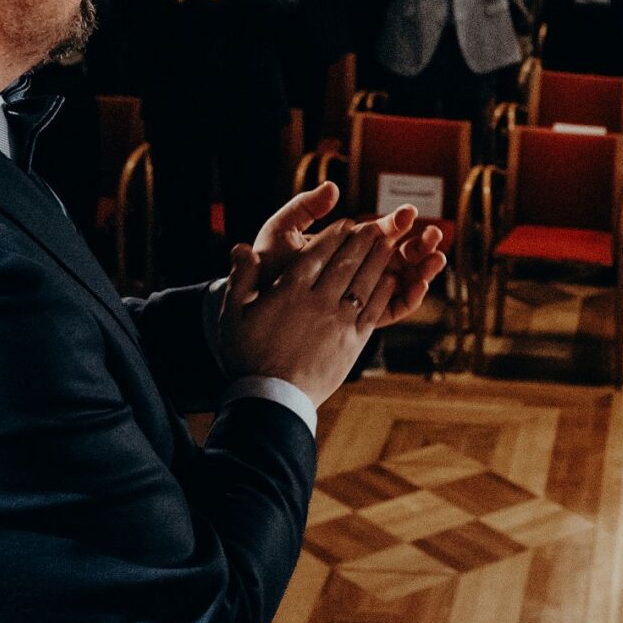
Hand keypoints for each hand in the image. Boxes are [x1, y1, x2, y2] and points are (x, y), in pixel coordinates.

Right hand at [216, 219, 403, 407]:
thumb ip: (240, 279)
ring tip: (388, 244)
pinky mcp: (354, 342)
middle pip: (346, 262)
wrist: (272, 399)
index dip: (334, 235)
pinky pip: (373, 310)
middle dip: (362, 240)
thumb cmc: (248, 357)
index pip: (317, 254)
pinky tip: (389, 280)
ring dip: (378, 260)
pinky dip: (382, 292)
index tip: (346, 222)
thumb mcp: (233, 315)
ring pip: (363, 282)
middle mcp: (318, 301)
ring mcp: (339, 322)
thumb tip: (240, 248)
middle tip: (376, 225)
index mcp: (289, 291)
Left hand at [253, 182, 448, 324]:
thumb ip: (305, 208)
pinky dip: (410, 296)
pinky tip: (420, 285)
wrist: (254, 306)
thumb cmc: (267, 268)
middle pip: (399, 254)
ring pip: (403, 279)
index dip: (396, 222)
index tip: (408, 213)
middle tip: (433, 235)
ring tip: (435, 258)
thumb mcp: (281, 231)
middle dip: (420, 243)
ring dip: (424, 268)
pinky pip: (394, 307)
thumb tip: (332, 188)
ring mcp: (364, 293)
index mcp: (345, 245)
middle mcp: (359, 268)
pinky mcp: (364, 317)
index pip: (379, 232)